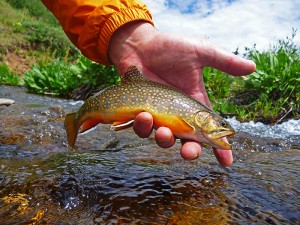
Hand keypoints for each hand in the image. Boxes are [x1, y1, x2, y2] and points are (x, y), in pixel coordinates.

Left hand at [108, 21, 255, 166]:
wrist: (139, 44)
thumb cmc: (169, 47)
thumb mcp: (200, 52)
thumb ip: (224, 62)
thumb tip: (252, 67)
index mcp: (195, 103)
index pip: (212, 129)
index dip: (220, 147)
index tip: (227, 162)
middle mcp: (178, 114)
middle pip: (188, 141)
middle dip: (191, 151)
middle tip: (189, 152)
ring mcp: (159, 115)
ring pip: (164, 139)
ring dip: (165, 139)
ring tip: (162, 129)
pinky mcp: (140, 113)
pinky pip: (142, 128)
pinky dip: (142, 126)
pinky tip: (142, 114)